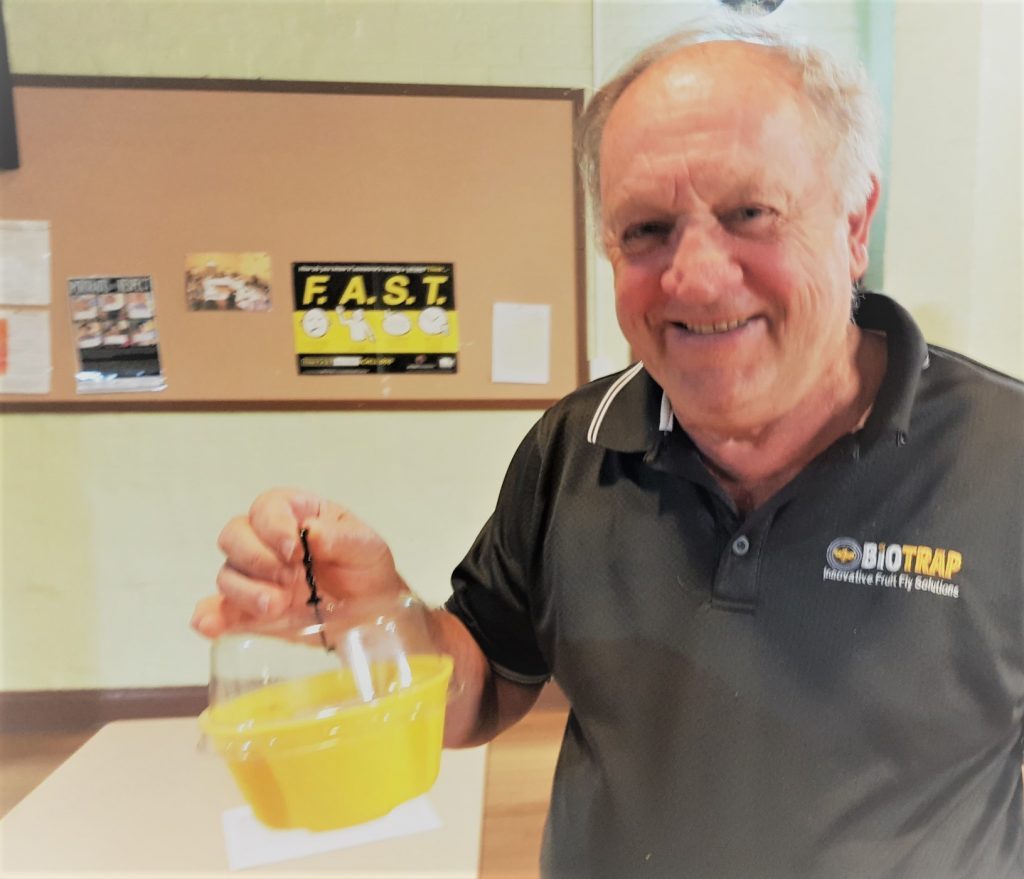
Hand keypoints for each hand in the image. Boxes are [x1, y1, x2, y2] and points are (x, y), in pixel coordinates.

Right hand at [191, 488, 405, 637]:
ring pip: (227, 575)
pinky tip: (210, 625)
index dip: (273, 526)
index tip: (295, 550)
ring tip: (277, 606)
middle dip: (256, 558)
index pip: (266, 508)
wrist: (372, 611)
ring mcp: (256, 578)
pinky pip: (220, 611)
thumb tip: (311, 532)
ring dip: (245, 591)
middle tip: (288, 578)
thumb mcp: (367, 547)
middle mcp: (266, 542)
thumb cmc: (366, 566)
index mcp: (294, 514)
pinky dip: (211, 617)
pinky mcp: (250, 612)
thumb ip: (342, 538)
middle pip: (234, 537)